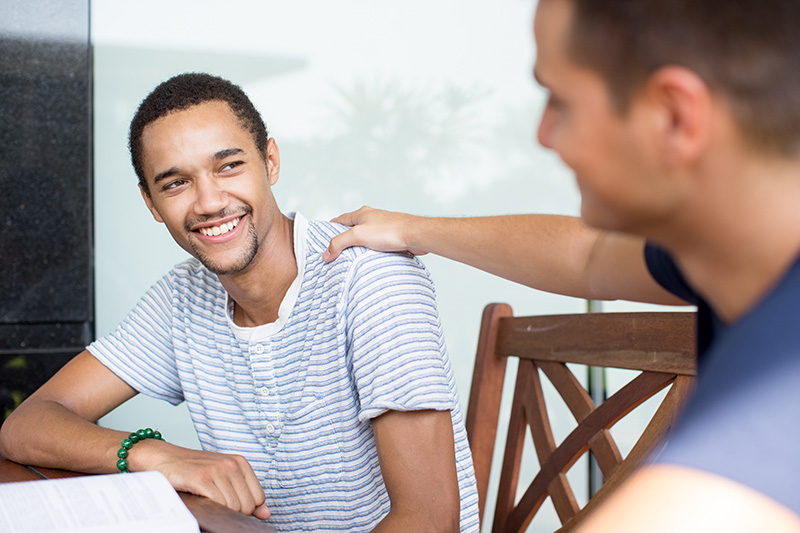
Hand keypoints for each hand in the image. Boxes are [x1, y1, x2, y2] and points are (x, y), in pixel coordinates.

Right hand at [146, 445, 269, 519]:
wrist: (162, 459)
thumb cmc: (192, 471)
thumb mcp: (223, 479)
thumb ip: (246, 495)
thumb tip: (266, 513)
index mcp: (241, 463)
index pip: (258, 498)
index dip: (244, 507)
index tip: (228, 502)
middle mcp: (232, 464)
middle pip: (247, 505)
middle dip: (232, 511)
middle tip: (214, 502)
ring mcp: (217, 470)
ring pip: (233, 507)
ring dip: (219, 510)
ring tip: (206, 499)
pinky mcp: (202, 478)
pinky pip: (219, 503)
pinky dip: (211, 508)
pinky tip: (200, 499)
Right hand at [323, 206, 426, 261]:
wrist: (415, 235)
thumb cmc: (390, 231)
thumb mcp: (358, 235)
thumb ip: (339, 243)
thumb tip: (326, 254)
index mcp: (361, 214)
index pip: (339, 220)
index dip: (330, 230)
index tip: (323, 241)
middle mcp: (372, 218)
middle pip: (352, 230)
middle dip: (344, 241)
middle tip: (336, 255)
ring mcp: (382, 227)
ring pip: (365, 238)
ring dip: (359, 248)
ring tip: (352, 260)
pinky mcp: (392, 237)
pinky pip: (377, 245)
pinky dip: (372, 252)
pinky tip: (370, 261)